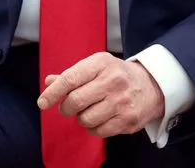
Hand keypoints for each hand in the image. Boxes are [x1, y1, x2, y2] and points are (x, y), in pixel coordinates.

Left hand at [36, 52, 164, 137]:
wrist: (153, 85)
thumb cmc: (117, 75)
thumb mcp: (96, 66)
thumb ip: (72, 75)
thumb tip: (49, 82)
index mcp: (101, 64)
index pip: (70, 79)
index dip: (53, 92)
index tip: (42, 103)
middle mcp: (112, 82)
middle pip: (75, 101)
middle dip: (66, 107)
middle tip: (68, 107)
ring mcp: (122, 102)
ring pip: (85, 119)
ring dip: (81, 118)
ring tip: (88, 111)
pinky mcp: (129, 120)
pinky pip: (99, 131)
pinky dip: (93, 128)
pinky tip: (99, 119)